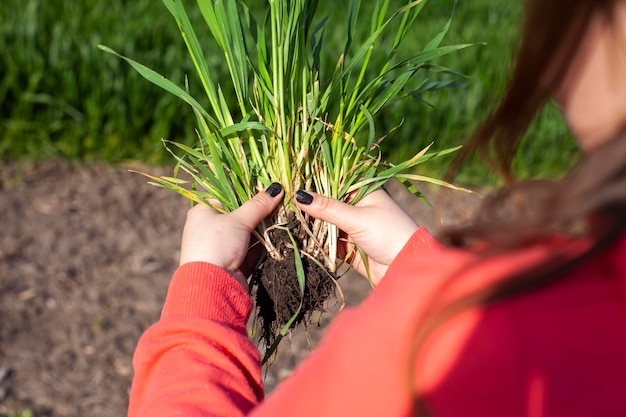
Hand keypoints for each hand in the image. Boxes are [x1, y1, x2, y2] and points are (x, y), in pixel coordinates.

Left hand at [179, 183, 283, 287]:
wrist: (211, 287)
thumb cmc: (217, 245)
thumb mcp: (238, 220)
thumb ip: (258, 204)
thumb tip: (276, 188)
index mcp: (204, 212)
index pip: (227, 194)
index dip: (247, 190)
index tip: (268, 188)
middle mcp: (210, 228)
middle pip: (240, 214)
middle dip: (259, 212)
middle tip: (279, 203)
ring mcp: (222, 247)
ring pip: (247, 233)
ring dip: (263, 229)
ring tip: (282, 219)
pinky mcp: (233, 262)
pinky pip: (251, 249)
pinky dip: (262, 245)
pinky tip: (277, 238)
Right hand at [294, 188, 417, 284]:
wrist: (405, 267)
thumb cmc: (388, 233)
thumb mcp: (357, 218)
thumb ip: (328, 208)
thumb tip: (299, 195)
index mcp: (362, 191)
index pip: (333, 182)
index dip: (314, 183)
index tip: (291, 183)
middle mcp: (356, 207)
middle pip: (326, 204)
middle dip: (309, 207)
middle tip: (286, 205)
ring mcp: (351, 227)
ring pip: (324, 223)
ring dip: (312, 226)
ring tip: (290, 223)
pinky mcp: (348, 246)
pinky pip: (327, 242)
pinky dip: (317, 242)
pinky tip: (302, 239)